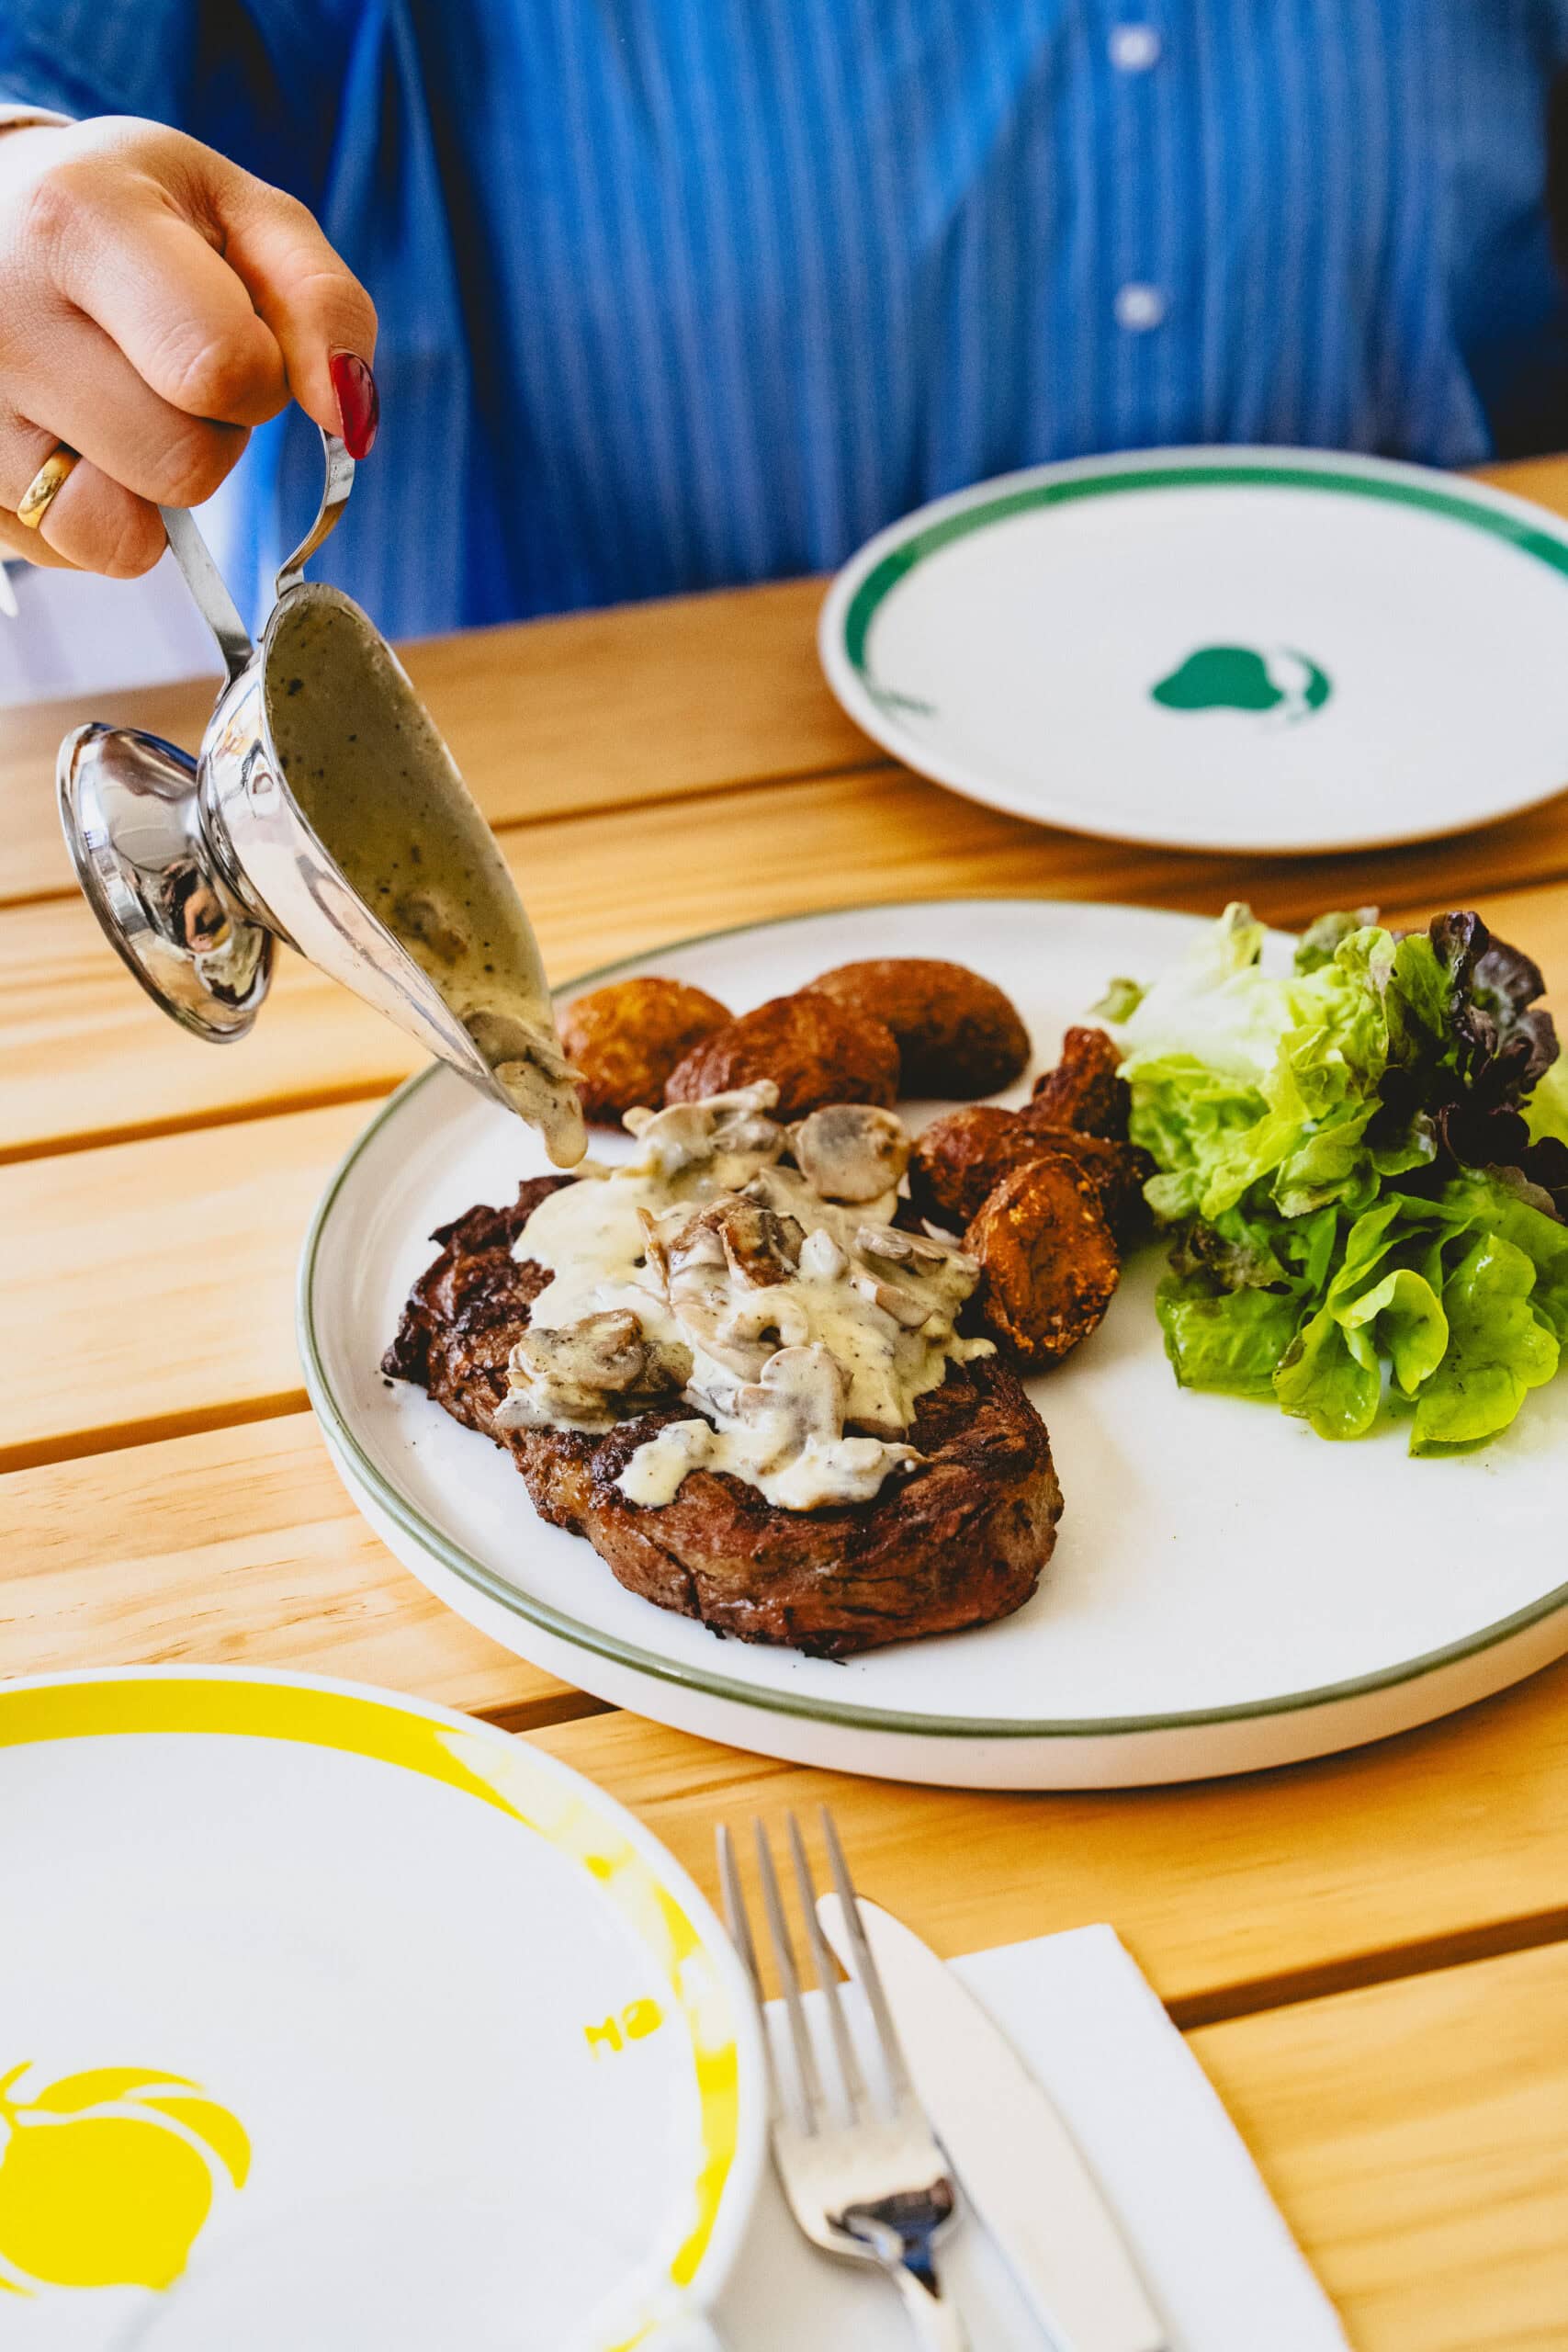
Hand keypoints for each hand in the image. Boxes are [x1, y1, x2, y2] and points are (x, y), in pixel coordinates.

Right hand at [0, 114, 375, 575]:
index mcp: (78, 221)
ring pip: (121, 533)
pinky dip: (104, 518)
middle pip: (182, 466)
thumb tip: (351, 419)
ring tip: (123, 403)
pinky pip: (74, 557)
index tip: (238, 342)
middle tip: (169, 370)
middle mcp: (1, 317)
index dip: (260, 377)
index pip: (221, 368)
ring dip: (156, 488)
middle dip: (212, 435)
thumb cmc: (132, 216)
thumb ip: (322, 304)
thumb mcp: (237, 213)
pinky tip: (79, 442)